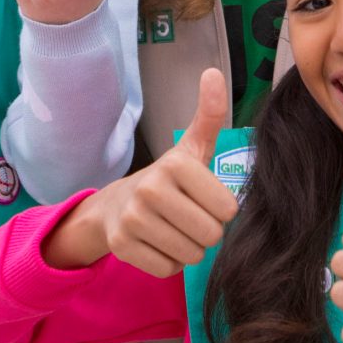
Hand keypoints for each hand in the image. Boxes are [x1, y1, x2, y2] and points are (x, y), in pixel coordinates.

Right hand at [46, 69, 237, 275]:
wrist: (114, 206)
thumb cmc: (167, 179)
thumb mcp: (191, 147)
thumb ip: (209, 114)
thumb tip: (214, 72)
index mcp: (175, 164)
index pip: (228, 209)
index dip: (221, 209)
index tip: (204, 199)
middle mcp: (151, 189)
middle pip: (211, 234)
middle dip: (207, 231)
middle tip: (190, 217)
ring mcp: (133, 219)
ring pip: (191, 255)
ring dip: (189, 249)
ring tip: (174, 229)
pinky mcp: (122, 246)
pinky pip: (168, 269)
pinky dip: (170, 262)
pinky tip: (159, 244)